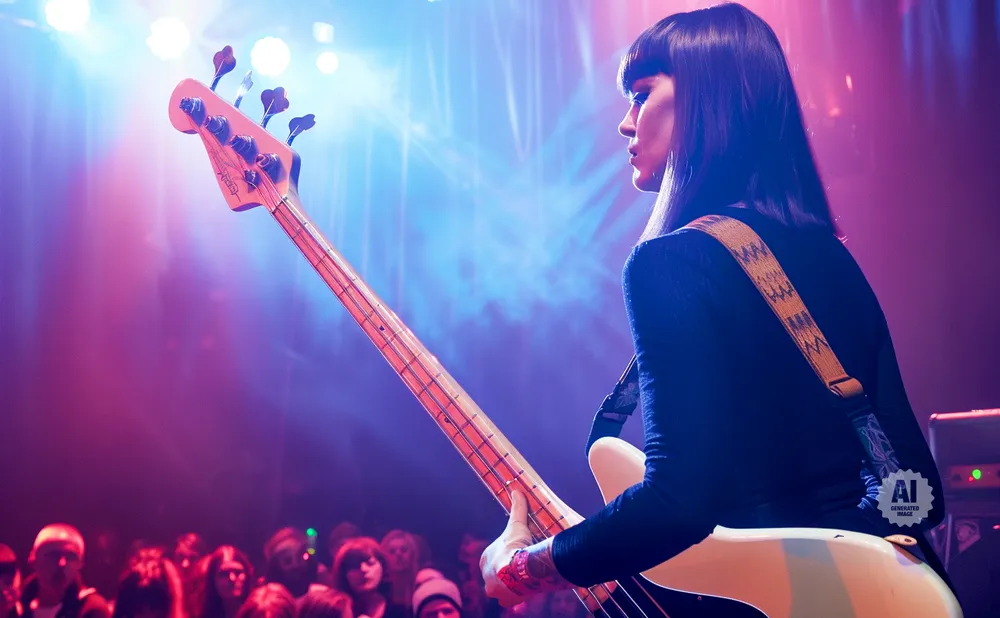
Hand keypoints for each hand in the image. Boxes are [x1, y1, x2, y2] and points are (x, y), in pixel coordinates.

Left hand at [480, 491, 533, 606]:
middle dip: (505, 572)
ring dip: (510, 586)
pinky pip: (509, 600)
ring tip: (523, 581)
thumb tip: (516, 491)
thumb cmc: (515, 546)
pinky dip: (516, 597)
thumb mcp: (517, 525)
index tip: (516, 554)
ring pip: (501, 588)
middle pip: (495, 574)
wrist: (519, 570)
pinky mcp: (505, 600)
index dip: (505, 555)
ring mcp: (494, 589)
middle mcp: (486, 575)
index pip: (493, 557)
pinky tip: (524, 593)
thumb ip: (517, 509)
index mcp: (485, 558)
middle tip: (520, 569)